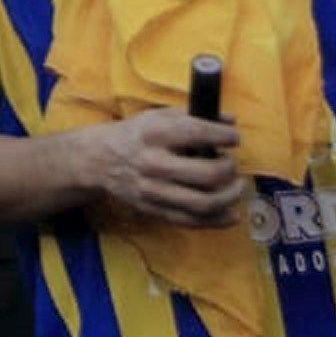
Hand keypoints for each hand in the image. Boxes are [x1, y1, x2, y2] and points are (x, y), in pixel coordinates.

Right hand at [83, 109, 247, 228]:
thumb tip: (231, 120)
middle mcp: (154, 163)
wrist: (100, 160)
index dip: (225, 136)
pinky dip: (217, 221)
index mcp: (155, 133)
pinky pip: (191, 221)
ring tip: (236, 186)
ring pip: (203, 203)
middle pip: (207, 174)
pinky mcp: (154, 210)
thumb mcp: (159, 116)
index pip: (198, 134)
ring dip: (229, 196)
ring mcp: (154, 191)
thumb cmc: (136, 134)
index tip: (233, 138)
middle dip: (229, 169)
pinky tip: (231, 213)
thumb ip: (193, 115)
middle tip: (232, 164)